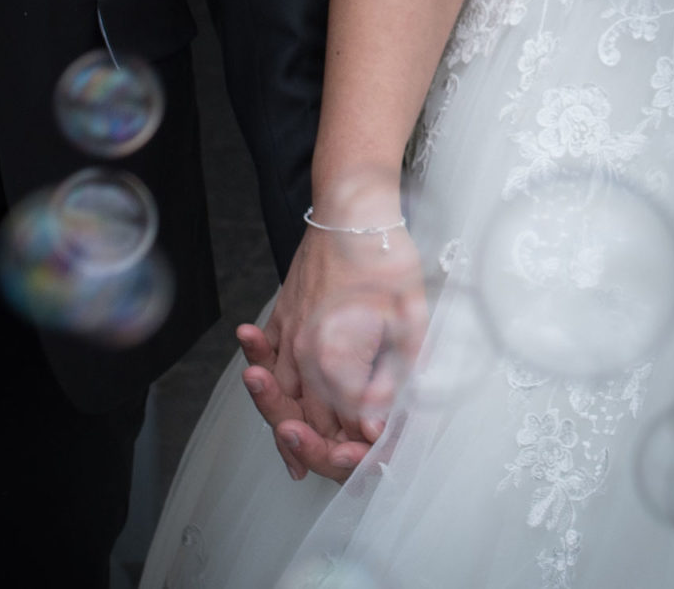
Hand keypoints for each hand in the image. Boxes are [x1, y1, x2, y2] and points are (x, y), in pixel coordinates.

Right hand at [238, 219, 426, 482]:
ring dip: (292, 425)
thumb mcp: (409, 317)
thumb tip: (379, 422)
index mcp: (337, 356)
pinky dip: (266, 381)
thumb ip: (396, 375)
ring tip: (298, 457)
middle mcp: (305, 350)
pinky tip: (264, 391)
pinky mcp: (283, 312)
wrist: (351, 206)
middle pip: (309, 415)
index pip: (345, 421)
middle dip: (323, 447)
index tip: (374, 461)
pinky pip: (268, 357)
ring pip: (284, 392)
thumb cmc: (385, 257)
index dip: (360, 447)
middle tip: (338, 466)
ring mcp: (289, 331)